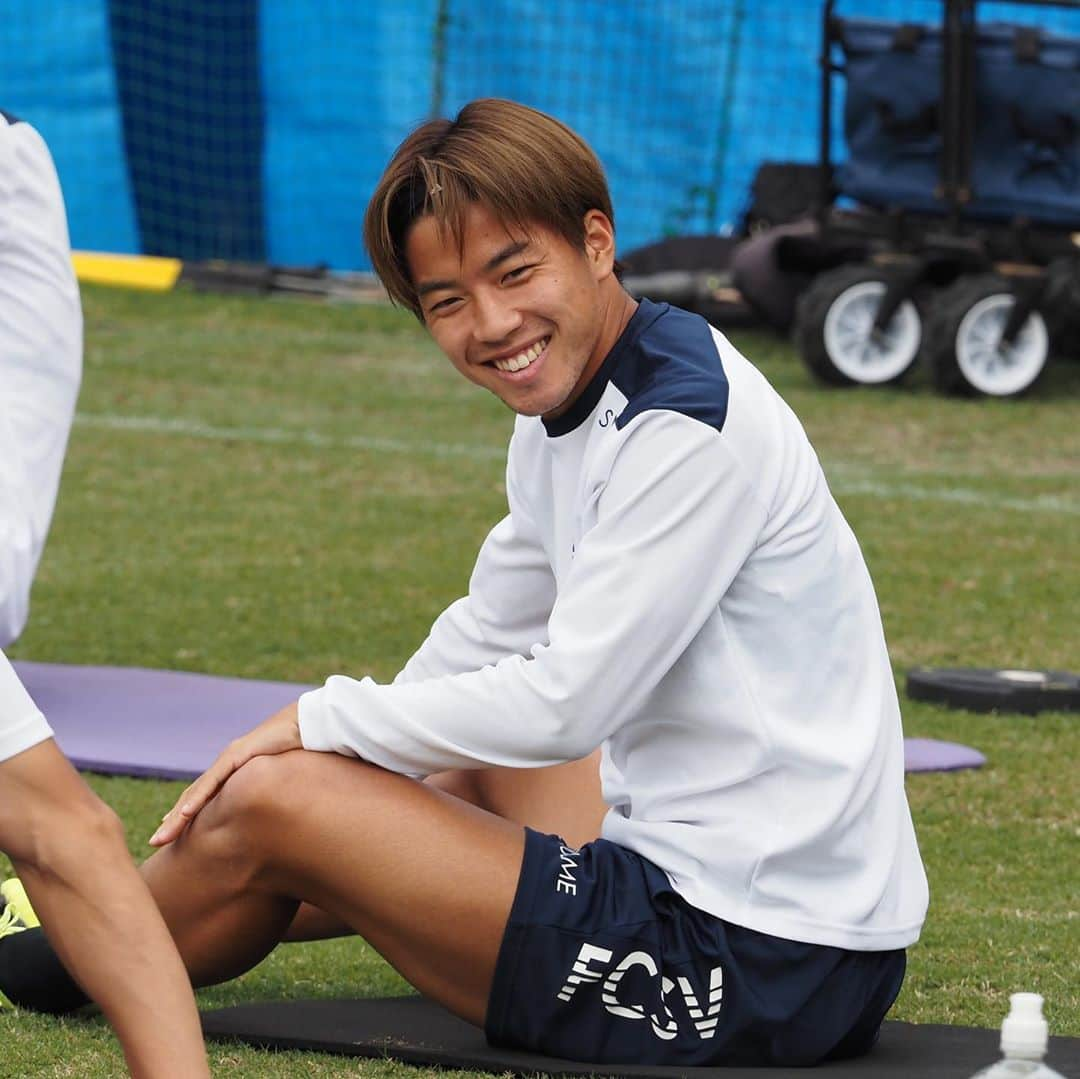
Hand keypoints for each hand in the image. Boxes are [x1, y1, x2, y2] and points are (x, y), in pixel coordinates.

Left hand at [149, 702, 301, 846]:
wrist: (310, 722)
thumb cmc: (302, 748)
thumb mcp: (282, 777)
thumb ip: (271, 791)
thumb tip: (279, 812)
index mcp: (236, 768)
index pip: (205, 794)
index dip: (187, 812)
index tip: (172, 830)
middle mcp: (227, 763)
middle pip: (194, 795)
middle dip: (173, 820)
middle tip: (155, 842)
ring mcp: (229, 758)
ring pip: (197, 792)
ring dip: (177, 817)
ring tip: (160, 837)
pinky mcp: (236, 755)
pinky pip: (213, 782)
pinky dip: (197, 799)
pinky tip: (184, 814)